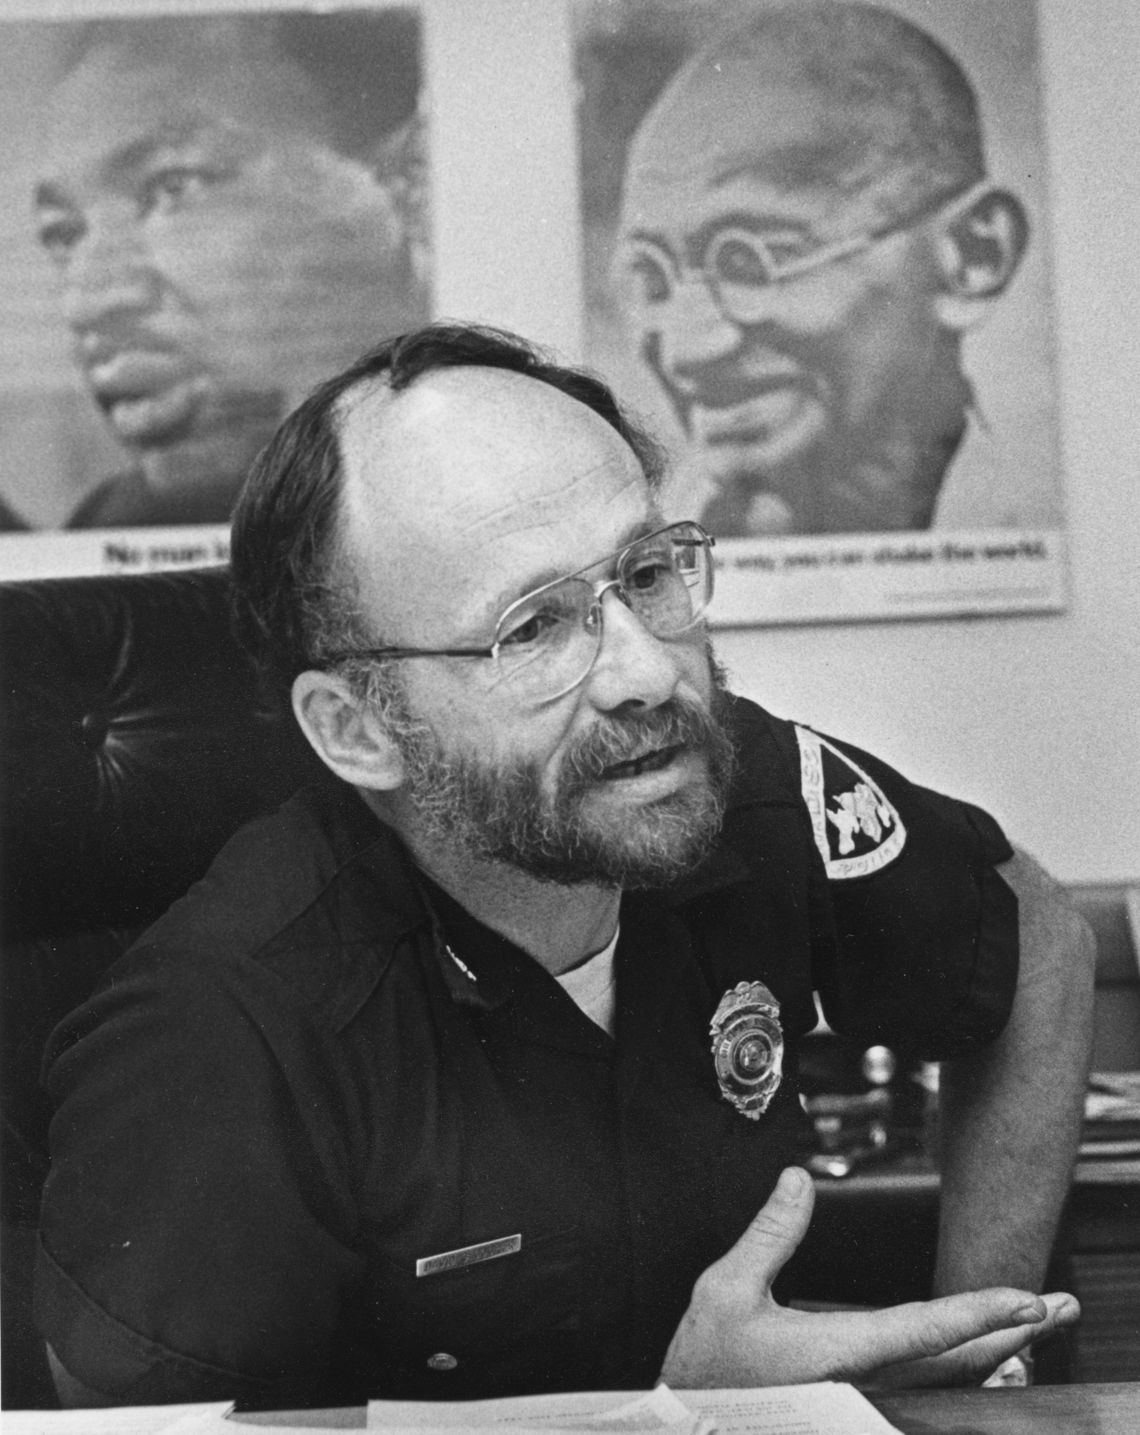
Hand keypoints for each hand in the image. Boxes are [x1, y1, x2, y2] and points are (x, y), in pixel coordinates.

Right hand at [659, 1166, 1079, 1388]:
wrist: (688, 1426)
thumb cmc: (705, 1366)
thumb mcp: (725, 1289)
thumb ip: (771, 1233)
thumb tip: (799, 1179)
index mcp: (837, 1355)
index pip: (925, 1330)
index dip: (979, 1313)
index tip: (1026, 1298)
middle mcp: (863, 1387)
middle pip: (957, 1364)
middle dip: (1012, 1335)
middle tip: (1060, 1308)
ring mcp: (863, 1405)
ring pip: (949, 1385)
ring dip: (995, 1354)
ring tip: (1033, 1329)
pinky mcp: (854, 1410)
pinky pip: (927, 1394)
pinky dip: (962, 1373)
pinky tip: (979, 1361)